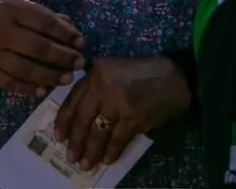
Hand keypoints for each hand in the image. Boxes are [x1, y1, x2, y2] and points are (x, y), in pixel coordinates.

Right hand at [0, 0, 85, 96]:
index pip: (43, 22)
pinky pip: (9, 82)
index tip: (81, 41)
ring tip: (67, 78)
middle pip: (37, 47)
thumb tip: (67, 24)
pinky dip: (27, 88)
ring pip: (25, 68)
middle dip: (62, 56)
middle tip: (80, 62)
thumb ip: (36, 12)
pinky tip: (42, 90)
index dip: (65, 33)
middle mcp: (0, 31)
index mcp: (8, 8)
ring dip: (50, 75)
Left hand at [54, 57, 190, 170]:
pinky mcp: (133, 117)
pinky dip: (111, 152)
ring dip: (91, 151)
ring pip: (98, 132)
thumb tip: (81, 118)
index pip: (73, 99)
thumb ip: (98, 88)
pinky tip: (107, 159)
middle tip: (71, 157)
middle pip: (82, 119)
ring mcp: (118, 101)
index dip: (64, 120)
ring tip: (86, 164)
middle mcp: (103, 85)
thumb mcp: (116, 71)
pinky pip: (117, 139)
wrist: (176, 78)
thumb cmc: (145, 74)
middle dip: (76, 141)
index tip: (59, 136)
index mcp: (97, 72)